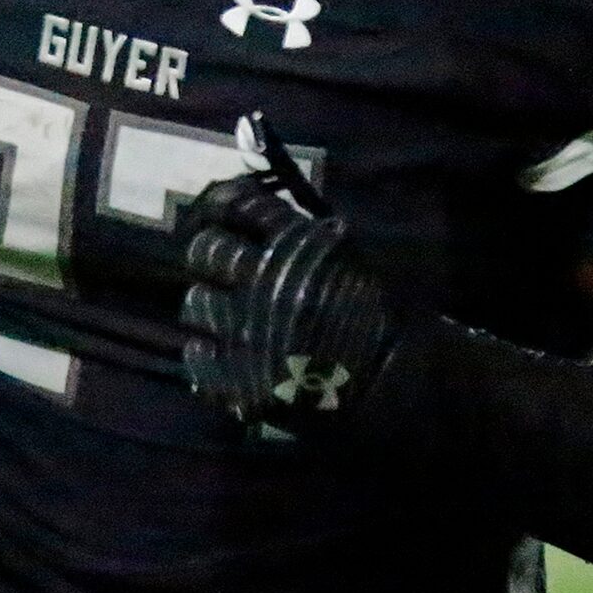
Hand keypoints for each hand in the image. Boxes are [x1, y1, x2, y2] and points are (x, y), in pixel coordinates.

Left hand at [177, 174, 403, 429]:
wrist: (398, 386)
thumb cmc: (387, 317)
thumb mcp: (353, 257)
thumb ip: (307, 238)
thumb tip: (267, 215)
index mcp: (294, 245)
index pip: (237, 205)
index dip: (226, 207)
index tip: (222, 215)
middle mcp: (261, 281)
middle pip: (206, 251)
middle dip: (209, 254)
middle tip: (217, 266)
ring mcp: (245, 332)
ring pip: (195, 303)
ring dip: (207, 303)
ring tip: (219, 313)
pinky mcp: (239, 381)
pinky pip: (196, 360)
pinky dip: (202, 353)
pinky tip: (214, 352)